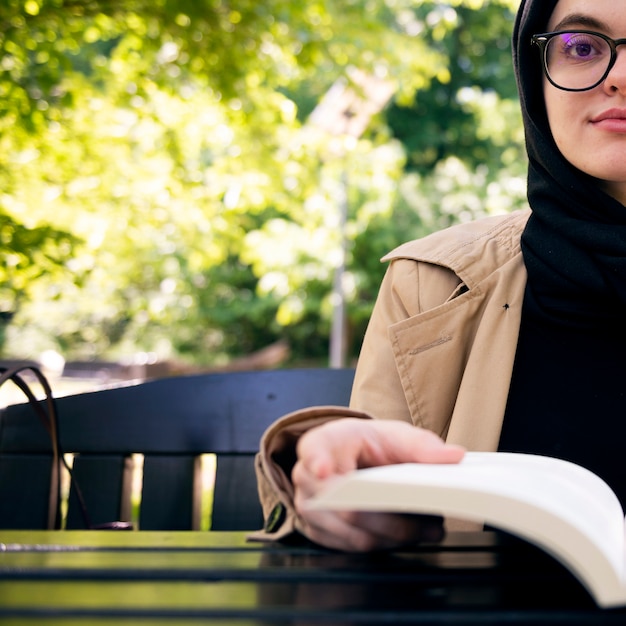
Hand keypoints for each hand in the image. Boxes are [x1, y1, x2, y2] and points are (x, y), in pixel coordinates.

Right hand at [291, 418, 464, 550]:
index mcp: (324, 442)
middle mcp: (308, 475)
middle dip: (395, 519)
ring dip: (395, 537)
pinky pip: (352, 547)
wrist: (350, 457)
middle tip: (430, 521)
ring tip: (427, 529)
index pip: (314, 449)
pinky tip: (406, 535)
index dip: (319, 461)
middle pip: (348, 504)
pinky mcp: (317, 531)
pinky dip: (384, 545)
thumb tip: (453, 456)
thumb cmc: (367, 444)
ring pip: (353, 532)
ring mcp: (309, 505)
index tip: (325, 469)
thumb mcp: (393, 435)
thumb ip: (422, 445)